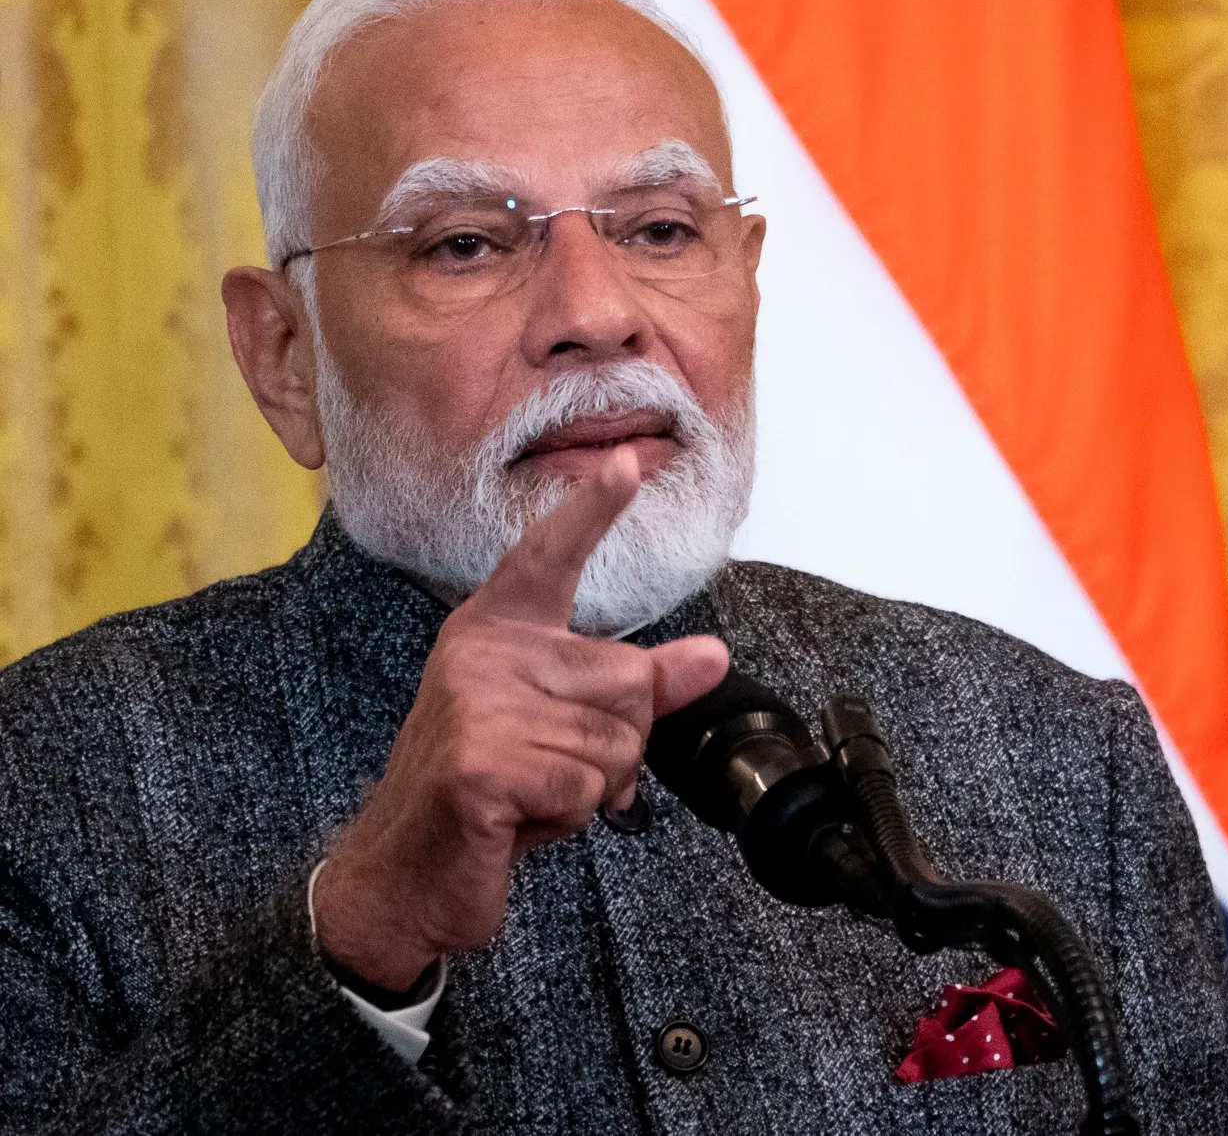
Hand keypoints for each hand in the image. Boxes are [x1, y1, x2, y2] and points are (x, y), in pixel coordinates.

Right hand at [312, 446, 728, 990]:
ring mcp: (475, 706)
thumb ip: (638, 688)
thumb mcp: (565, 729)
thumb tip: (713, 655)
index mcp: (498, 632)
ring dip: (590, 790)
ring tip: (529, 795)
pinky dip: (568, 819)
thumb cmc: (487, 793)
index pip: (549, 556)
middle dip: (614, 747)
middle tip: (549, 771)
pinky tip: (516, 821)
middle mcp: (482, 654)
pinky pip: (586, 788)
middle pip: (629, 682)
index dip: (590, 509)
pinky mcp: (479, 764)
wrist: (406, 875)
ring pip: (616, 743)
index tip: (626, 460)